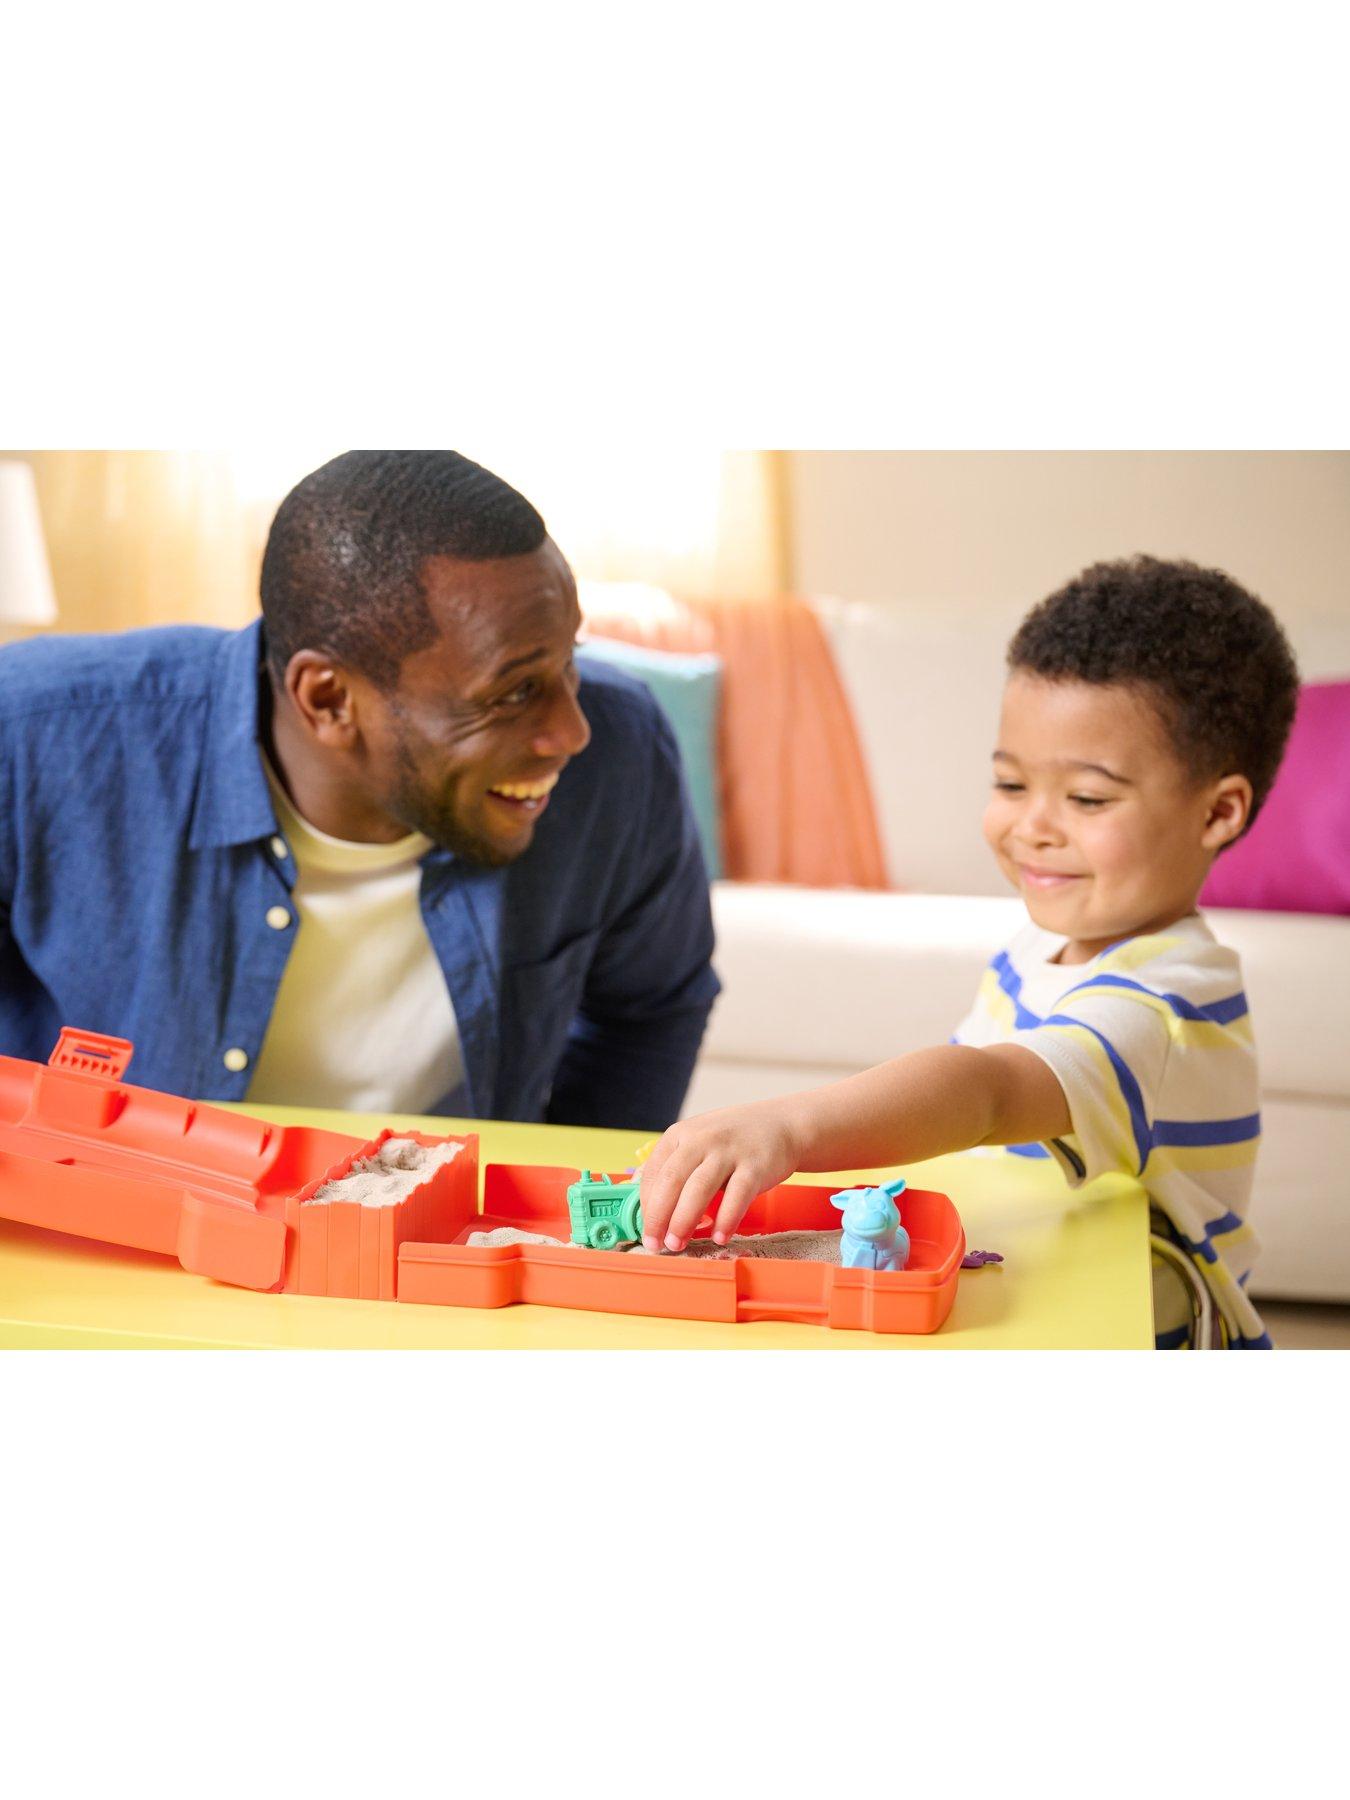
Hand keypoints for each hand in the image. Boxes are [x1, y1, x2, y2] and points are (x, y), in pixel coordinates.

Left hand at [638, 1100, 802, 1250]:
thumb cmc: (734, 1140)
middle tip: (657, 1244)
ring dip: (684, 1221)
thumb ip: (674, 1168)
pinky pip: (737, 1196)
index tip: (646, 1230)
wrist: (782, 1125)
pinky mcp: (756, 1165)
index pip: (653, 1173)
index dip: (646, 1206)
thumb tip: (648, 1203)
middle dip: (659, 1217)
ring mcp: (729, 1151)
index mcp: (680, 1135)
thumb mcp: (698, 1142)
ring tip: (677, 1244)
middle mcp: (702, 1139)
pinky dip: (726, 1219)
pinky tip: (719, 1236)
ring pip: (699, 1189)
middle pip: (671, 1181)